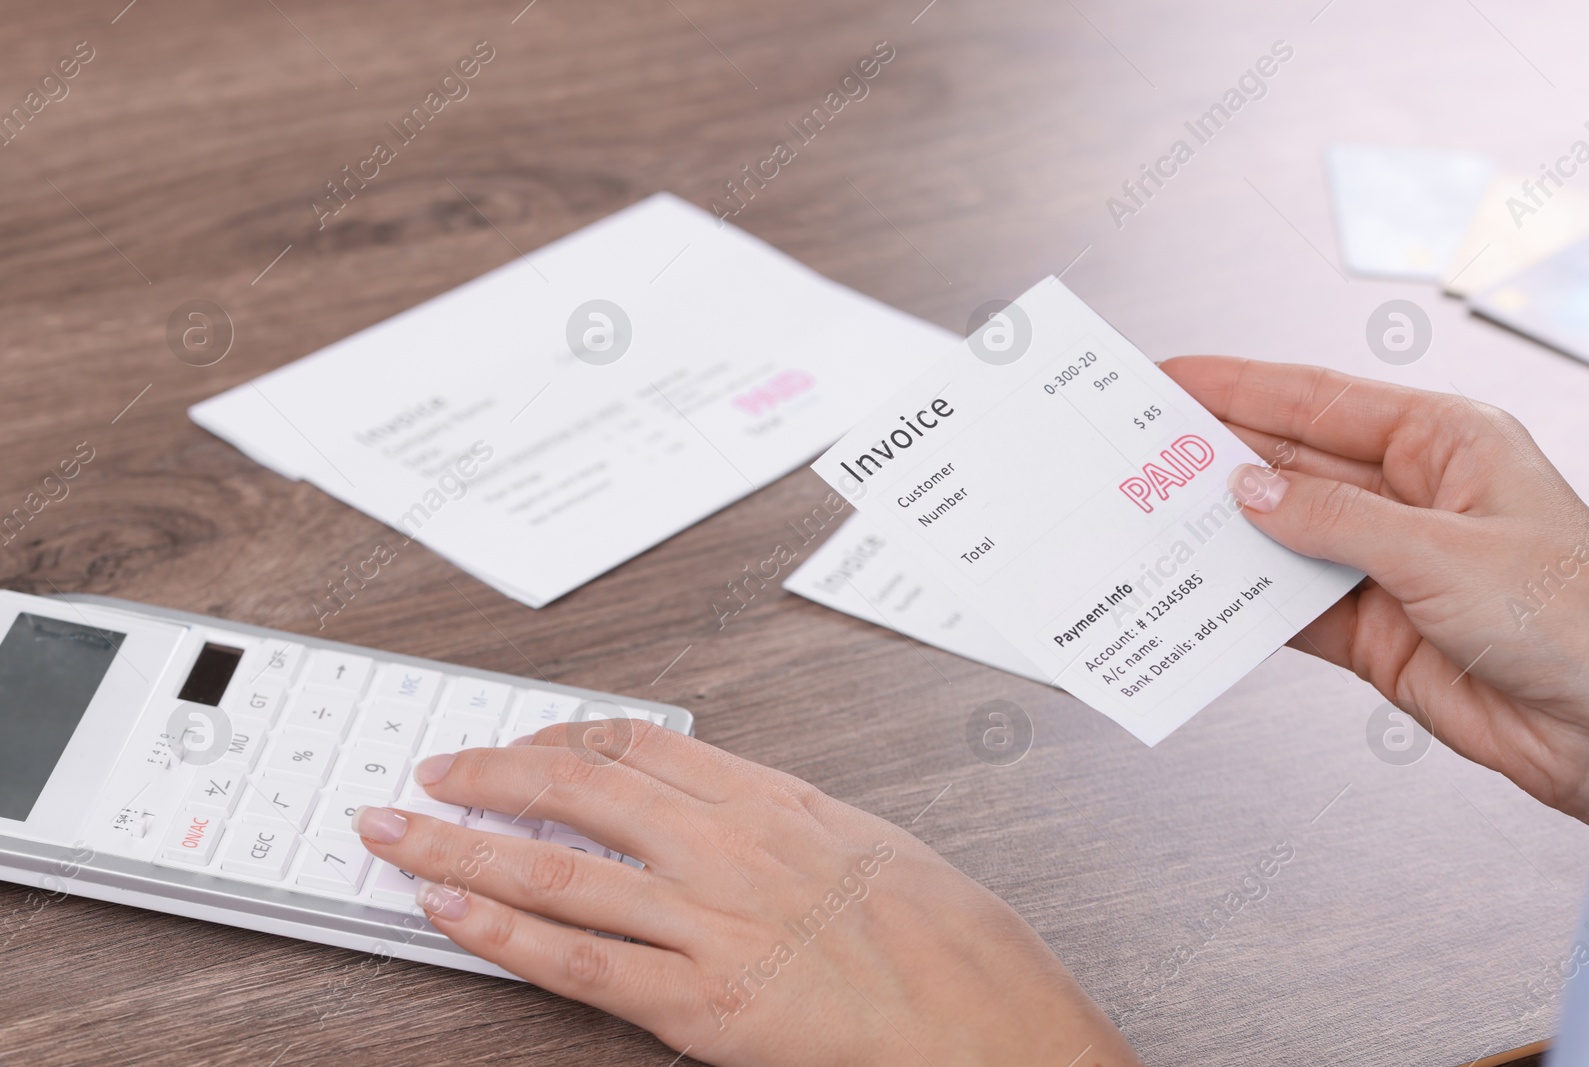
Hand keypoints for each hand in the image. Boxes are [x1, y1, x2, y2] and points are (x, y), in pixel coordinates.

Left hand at [355, 724, 1141, 1065]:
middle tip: (429, 775)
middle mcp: (728, 848)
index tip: (523, 745)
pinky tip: (447, 914)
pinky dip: (499, 934)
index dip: (562, 740)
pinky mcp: (698, 1006)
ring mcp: (706, 925)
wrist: (995, 1028)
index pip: (640, 744)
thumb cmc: (957, 946)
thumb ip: (787, 824)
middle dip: (487, 775)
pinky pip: (575, 962)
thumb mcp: (873, 846)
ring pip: (552, 868)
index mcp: (774, 801)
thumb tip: (730, 811)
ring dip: (457, 847)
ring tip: (394, 833)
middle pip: (577, 790)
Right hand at [1164, 355, 1588, 822]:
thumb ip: (1334, 519)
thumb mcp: (1444, 552)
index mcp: (1445, 442)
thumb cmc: (1580, 620)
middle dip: (1217, 458)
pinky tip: (1204, 590)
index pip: (1319, 400)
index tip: (1170, 377)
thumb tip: (1249, 490)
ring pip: (1283, 535)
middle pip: (1291, 463)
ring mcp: (1389, 565)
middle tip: (1142, 453)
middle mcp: (1412, 497)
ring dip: (1225, 534)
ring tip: (1154, 521)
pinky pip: (1290, 604)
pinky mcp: (1374, 630)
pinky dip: (1246, 601)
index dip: (1237, 386)